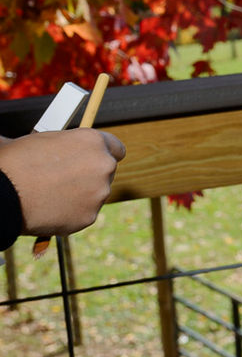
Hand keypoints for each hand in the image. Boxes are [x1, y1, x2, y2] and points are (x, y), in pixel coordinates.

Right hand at [0, 129, 126, 236]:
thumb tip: (43, 142)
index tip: (92, 159)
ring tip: (50, 194)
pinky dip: (71, 213)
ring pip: (95, 194)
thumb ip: (55, 141)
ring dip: (80, 194)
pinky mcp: (89, 217)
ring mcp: (99, 193)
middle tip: (64, 178)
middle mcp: (103, 166)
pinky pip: (84, 213)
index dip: (102, 154)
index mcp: (92, 141)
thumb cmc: (12, 164)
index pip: (115, 148)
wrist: (1, 195)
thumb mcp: (33, 140)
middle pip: (106, 171)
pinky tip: (50, 208)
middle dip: (89, 175)